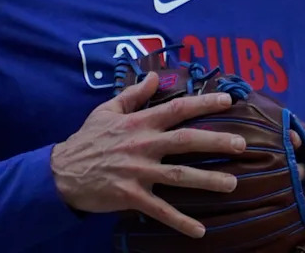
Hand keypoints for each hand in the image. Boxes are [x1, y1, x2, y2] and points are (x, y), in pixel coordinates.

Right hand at [51, 71, 246, 237]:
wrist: (62, 172)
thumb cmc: (87, 139)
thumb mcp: (108, 110)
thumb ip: (134, 94)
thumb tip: (155, 75)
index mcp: (139, 123)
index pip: (176, 108)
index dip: (203, 103)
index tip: (228, 100)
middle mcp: (142, 145)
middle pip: (184, 141)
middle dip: (215, 142)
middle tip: (242, 144)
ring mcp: (137, 172)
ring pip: (178, 176)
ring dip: (207, 180)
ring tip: (232, 184)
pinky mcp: (131, 196)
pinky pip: (160, 210)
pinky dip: (180, 221)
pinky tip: (200, 230)